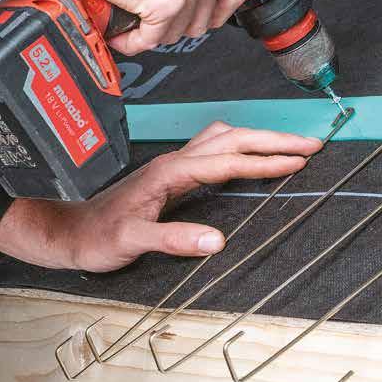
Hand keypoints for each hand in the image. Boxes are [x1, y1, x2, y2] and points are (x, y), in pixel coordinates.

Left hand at [0, 123, 321, 271]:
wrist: (69, 233)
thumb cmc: (97, 238)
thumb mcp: (132, 242)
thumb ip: (173, 239)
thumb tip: (218, 241)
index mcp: (170, 172)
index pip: (228, 160)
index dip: (265, 160)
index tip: (299, 160)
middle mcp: (175, 162)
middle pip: (233, 138)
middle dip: (274, 139)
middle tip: (311, 143)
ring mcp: (174, 165)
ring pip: (224, 138)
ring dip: (259, 138)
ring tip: (291, 146)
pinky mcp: (174, 174)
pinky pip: (216, 150)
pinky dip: (242, 148)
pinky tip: (252, 157)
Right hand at [49, 0, 245, 54]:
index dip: (216, 12)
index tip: (205, 19)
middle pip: (204, 17)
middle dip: (177, 23)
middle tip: (155, 17)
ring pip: (179, 31)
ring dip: (154, 32)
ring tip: (134, 20)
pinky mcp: (166, 4)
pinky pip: (153, 39)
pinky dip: (133, 41)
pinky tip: (122, 33)